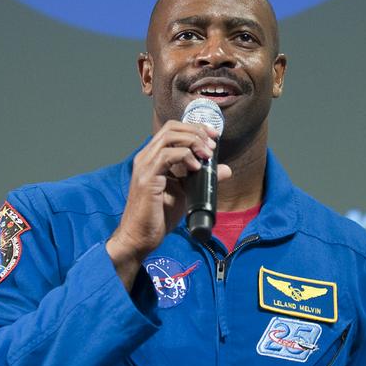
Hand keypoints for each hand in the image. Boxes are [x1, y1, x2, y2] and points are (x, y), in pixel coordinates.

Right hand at [106, 121, 231, 286]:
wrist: (140, 238)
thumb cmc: (158, 217)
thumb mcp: (186, 192)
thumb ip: (202, 178)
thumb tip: (225, 169)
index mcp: (152, 158)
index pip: (172, 130)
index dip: (195, 128)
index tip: (213, 136)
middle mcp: (146, 158)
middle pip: (171, 128)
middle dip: (196, 131)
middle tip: (212, 145)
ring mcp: (144, 166)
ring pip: (169, 137)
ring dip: (193, 142)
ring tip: (206, 155)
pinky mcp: (146, 179)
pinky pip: (166, 156)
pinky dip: (185, 156)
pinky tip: (195, 167)